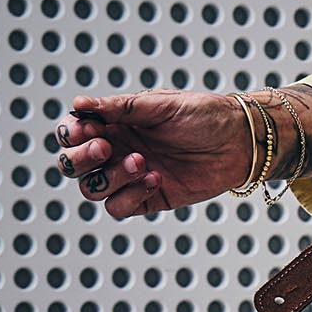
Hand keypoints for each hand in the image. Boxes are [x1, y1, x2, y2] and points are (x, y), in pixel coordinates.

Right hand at [50, 90, 249, 217]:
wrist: (240, 141)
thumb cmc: (205, 115)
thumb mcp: (163, 105)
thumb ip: (122, 107)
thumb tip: (80, 104)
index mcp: (116, 123)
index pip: (72, 132)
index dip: (72, 134)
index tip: (91, 129)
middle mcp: (117, 150)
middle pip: (71, 165)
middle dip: (79, 159)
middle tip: (106, 147)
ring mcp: (128, 176)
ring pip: (91, 188)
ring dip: (110, 177)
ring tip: (142, 162)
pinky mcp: (145, 197)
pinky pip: (117, 207)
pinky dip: (129, 196)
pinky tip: (155, 178)